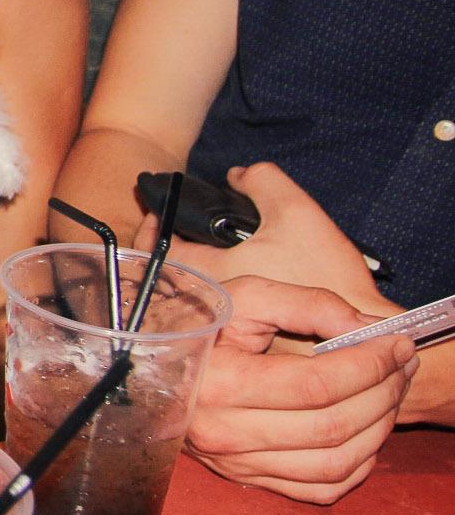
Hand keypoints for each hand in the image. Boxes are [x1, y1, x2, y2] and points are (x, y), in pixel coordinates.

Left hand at [166, 163, 390, 316]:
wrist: (361, 327)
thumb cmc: (326, 273)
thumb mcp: (296, 212)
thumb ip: (262, 181)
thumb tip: (236, 174)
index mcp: (209, 273)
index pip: (157, 250)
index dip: (153, 228)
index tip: (157, 213)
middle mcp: (206, 304)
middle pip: (166, 273)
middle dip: (166, 248)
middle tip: (173, 228)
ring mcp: (223, 326)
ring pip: (188, 292)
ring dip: (189, 270)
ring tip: (201, 248)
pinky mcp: (243, 339)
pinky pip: (212, 310)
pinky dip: (213, 290)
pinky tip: (233, 275)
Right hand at [186, 275, 416, 503]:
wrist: (141, 363)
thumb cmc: (192, 323)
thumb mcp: (241, 296)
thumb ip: (307, 303)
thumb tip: (367, 329)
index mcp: (219, 382)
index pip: (316, 384)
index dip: (368, 365)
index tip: (396, 343)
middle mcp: (225, 432)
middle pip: (331, 425)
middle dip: (383, 392)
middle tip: (401, 364)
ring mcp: (236, 462)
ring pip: (333, 463)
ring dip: (378, 429)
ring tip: (389, 394)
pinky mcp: (245, 477)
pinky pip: (319, 490)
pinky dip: (358, 468)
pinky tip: (364, 434)